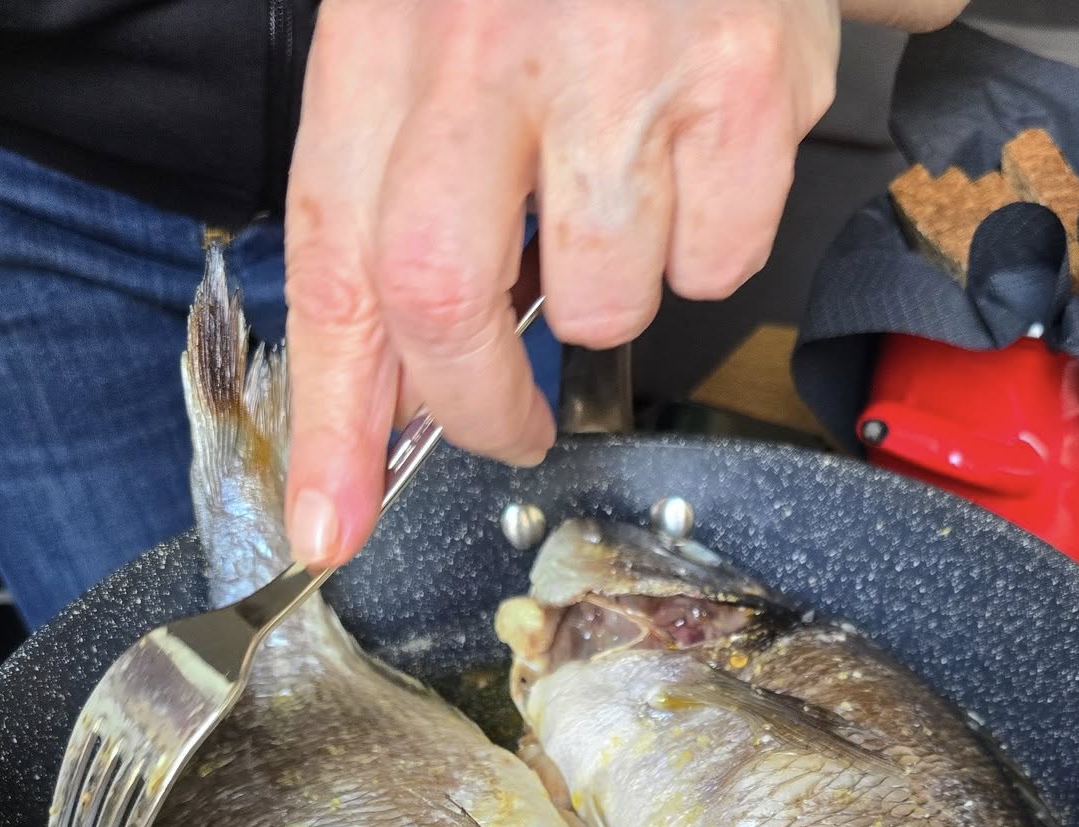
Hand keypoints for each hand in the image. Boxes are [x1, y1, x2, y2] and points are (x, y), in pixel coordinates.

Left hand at [282, 0, 839, 567]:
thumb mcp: (430, 21)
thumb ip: (402, 187)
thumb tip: (408, 386)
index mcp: (396, 26)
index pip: (338, 258)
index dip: (333, 416)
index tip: (329, 524)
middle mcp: (499, 45)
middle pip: (452, 307)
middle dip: (480, 406)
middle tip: (508, 419)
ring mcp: (633, 74)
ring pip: (609, 299)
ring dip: (612, 289)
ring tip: (621, 183)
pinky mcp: (749, 93)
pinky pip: (721, 259)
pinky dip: (708, 242)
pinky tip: (696, 154)